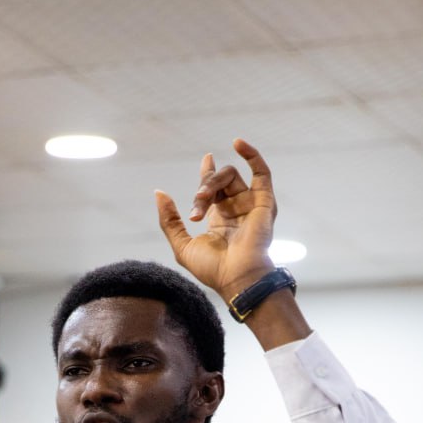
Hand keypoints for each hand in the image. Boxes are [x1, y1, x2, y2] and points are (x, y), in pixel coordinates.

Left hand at [155, 138, 276, 303]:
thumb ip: (169, 220)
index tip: (206, 160)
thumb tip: (159, 192)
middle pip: (218, 181)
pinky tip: (237, 143)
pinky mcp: (264, 202)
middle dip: (203, 187)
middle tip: (196, 205)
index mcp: (220, 221)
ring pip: (231, 176)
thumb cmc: (212, 270)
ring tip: (202, 199)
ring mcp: (251, 206)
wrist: (237, 279)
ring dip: (213, 182)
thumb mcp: (182, 245)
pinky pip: (262, 172)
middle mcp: (236, 211)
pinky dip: (252, 155)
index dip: (208, 174)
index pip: (215, 189)